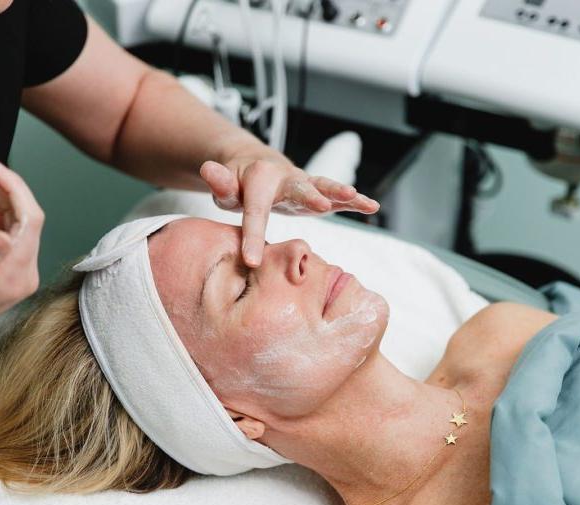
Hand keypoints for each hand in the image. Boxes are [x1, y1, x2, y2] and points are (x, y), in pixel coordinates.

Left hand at [200, 155, 379, 266]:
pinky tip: (371, 206)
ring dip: (339, 193)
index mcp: (259, 179)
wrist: (256, 167)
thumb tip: (208, 170)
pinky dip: (354, 201)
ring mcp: (304, 184)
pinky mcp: (317, 192)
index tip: (251, 262)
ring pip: (323, 187)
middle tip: (318, 207)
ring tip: (355, 198)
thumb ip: (219, 182)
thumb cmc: (238, 185)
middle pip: (297, 189)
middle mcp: (285, 177)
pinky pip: (337, 196)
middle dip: (308, 197)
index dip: (253, 236)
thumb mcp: (224, 186)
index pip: (255, 211)